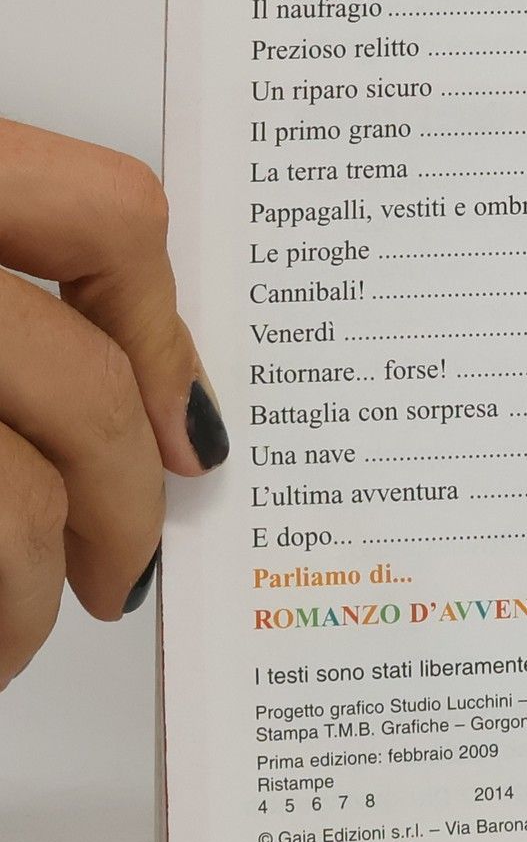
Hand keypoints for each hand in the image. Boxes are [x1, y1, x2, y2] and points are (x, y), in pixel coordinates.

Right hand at [0, 119, 225, 688]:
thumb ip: (24, 323)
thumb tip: (166, 417)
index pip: (106, 210)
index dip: (165, 333)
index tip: (194, 436)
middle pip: (77, 377)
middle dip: (119, 500)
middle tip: (120, 573)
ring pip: (15, 494)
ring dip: (27, 595)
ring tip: (15, 630)